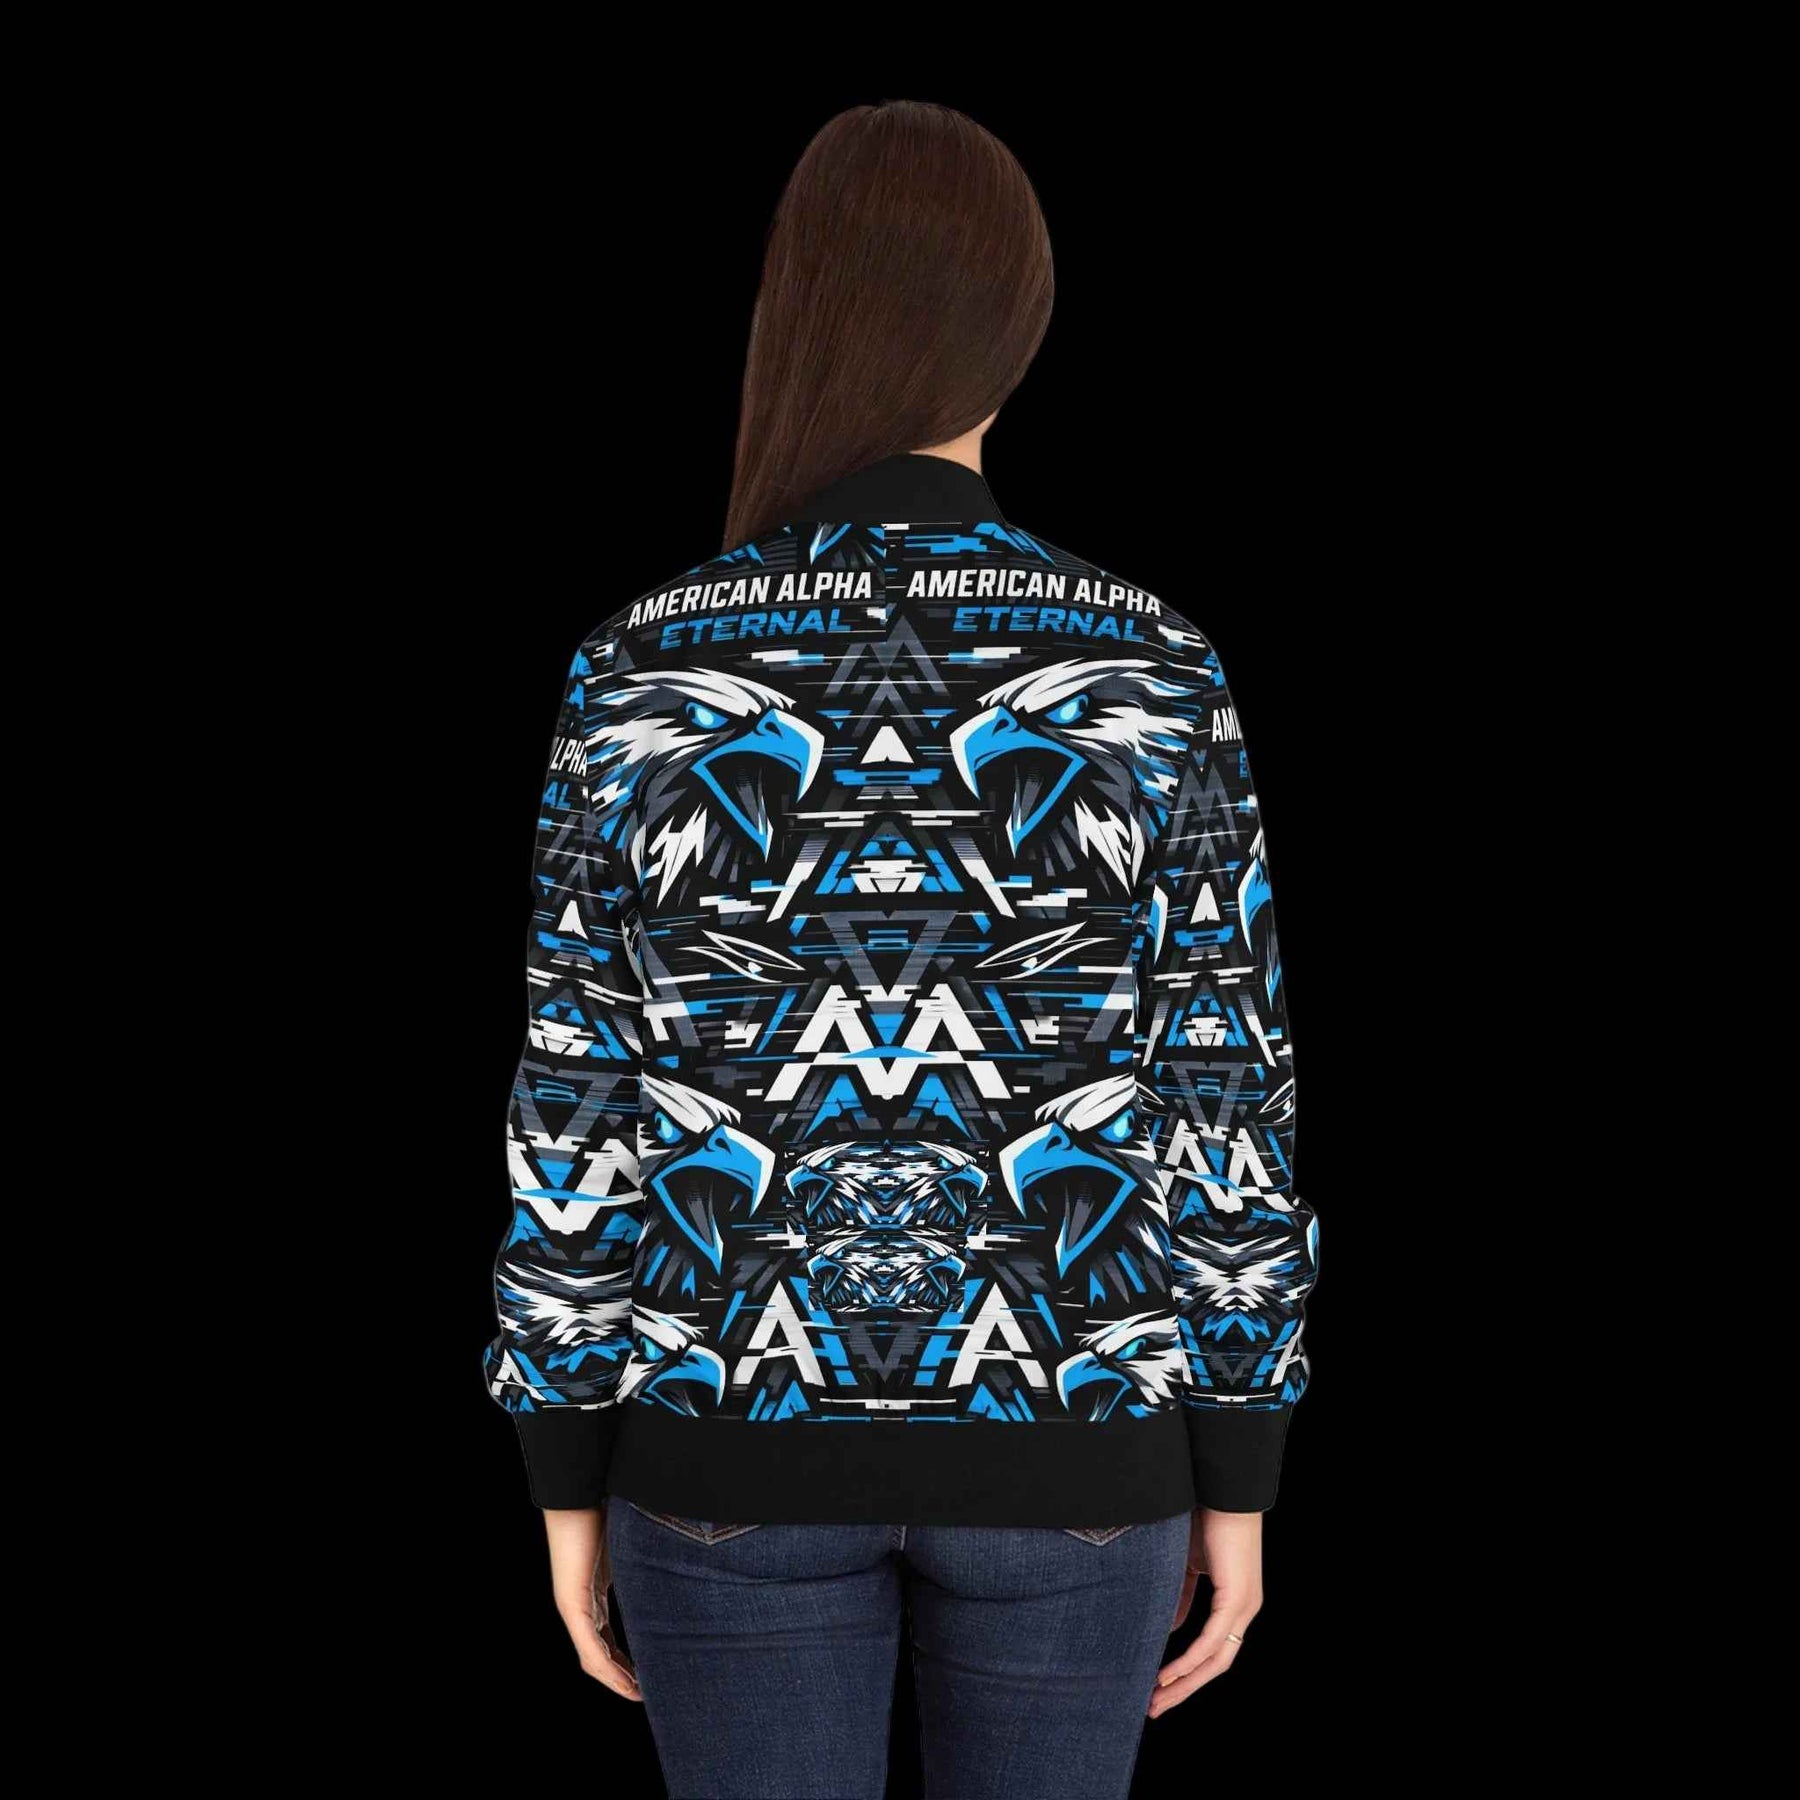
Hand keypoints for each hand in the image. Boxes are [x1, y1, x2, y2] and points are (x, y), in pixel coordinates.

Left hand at [543, 1506, 640, 1700]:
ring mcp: (574, 1608)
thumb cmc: (608, 1513)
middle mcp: (580, 1607)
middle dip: (622, 1676)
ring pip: (593, 1657)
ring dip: (615, 1679)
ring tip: (637, 1693)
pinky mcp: (572, 1605)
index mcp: (593, 1594)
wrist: (580, 1495)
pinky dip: (608, 1668)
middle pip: (600, 1654)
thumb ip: (649, 1563)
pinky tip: (626, 1680)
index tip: (648, 1672)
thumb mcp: (634, 1548)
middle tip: (645, 1691)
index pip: (607, 1638)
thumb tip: (682, 1564)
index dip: (626, 1659)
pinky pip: (589, 1647)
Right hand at [1148, 1507, 1261, 1716]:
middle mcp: (1244, 1611)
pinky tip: (1169, 1674)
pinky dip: (1190, 1660)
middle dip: (1184, 1689)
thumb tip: (1169, 1628)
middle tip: (1155, 1708)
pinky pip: (1212, 1641)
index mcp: (1235, 1603)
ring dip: (1184, 1683)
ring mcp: (1244, 1607)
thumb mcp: (1187, 1565)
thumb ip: (1180, 1597)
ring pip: (1215, 1660)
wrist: (1222, 1490)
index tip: (1158, 1687)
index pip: (1212, 1650)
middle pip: (1215, 1665)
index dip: (1187, 1672)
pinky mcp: (1237, 1600)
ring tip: (1157, 1699)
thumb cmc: (1206, 1518)